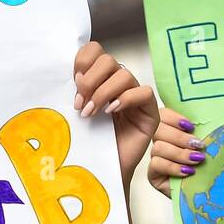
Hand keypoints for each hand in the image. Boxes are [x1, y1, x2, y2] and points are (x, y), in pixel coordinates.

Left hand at [72, 42, 157, 188]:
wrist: (102, 172)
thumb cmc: (89, 145)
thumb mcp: (76, 112)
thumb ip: (75, 91)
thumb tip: (73, 75)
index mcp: (101, 79)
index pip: (95, 51)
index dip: (83, 61)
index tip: (72, 84)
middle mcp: (119, 84)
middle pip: (108, 60)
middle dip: (90, 81)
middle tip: (80, 104)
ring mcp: (136, 97)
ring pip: (124, 74)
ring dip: (103, 93)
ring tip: (92, 113)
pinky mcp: (150, 113)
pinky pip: (144, 92)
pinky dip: (126, 99)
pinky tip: (112, 112)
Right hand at [147, 107, 204, 198]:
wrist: (210, 192)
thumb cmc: (210, 166)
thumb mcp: (208, 144)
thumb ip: (201, 130)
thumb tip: (206, 116)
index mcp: (173, 129)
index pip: (163, 115)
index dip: (174, 118)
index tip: (190, 126)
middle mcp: (162, 142)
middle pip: (159, 130)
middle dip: (180, 137)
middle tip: (198, 145)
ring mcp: (156, 158)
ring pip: (158, 147)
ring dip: (179, 153)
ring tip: (197, 160)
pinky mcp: (153, 175)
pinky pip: (156, 165)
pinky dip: (173, 167)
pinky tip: (188, 171)